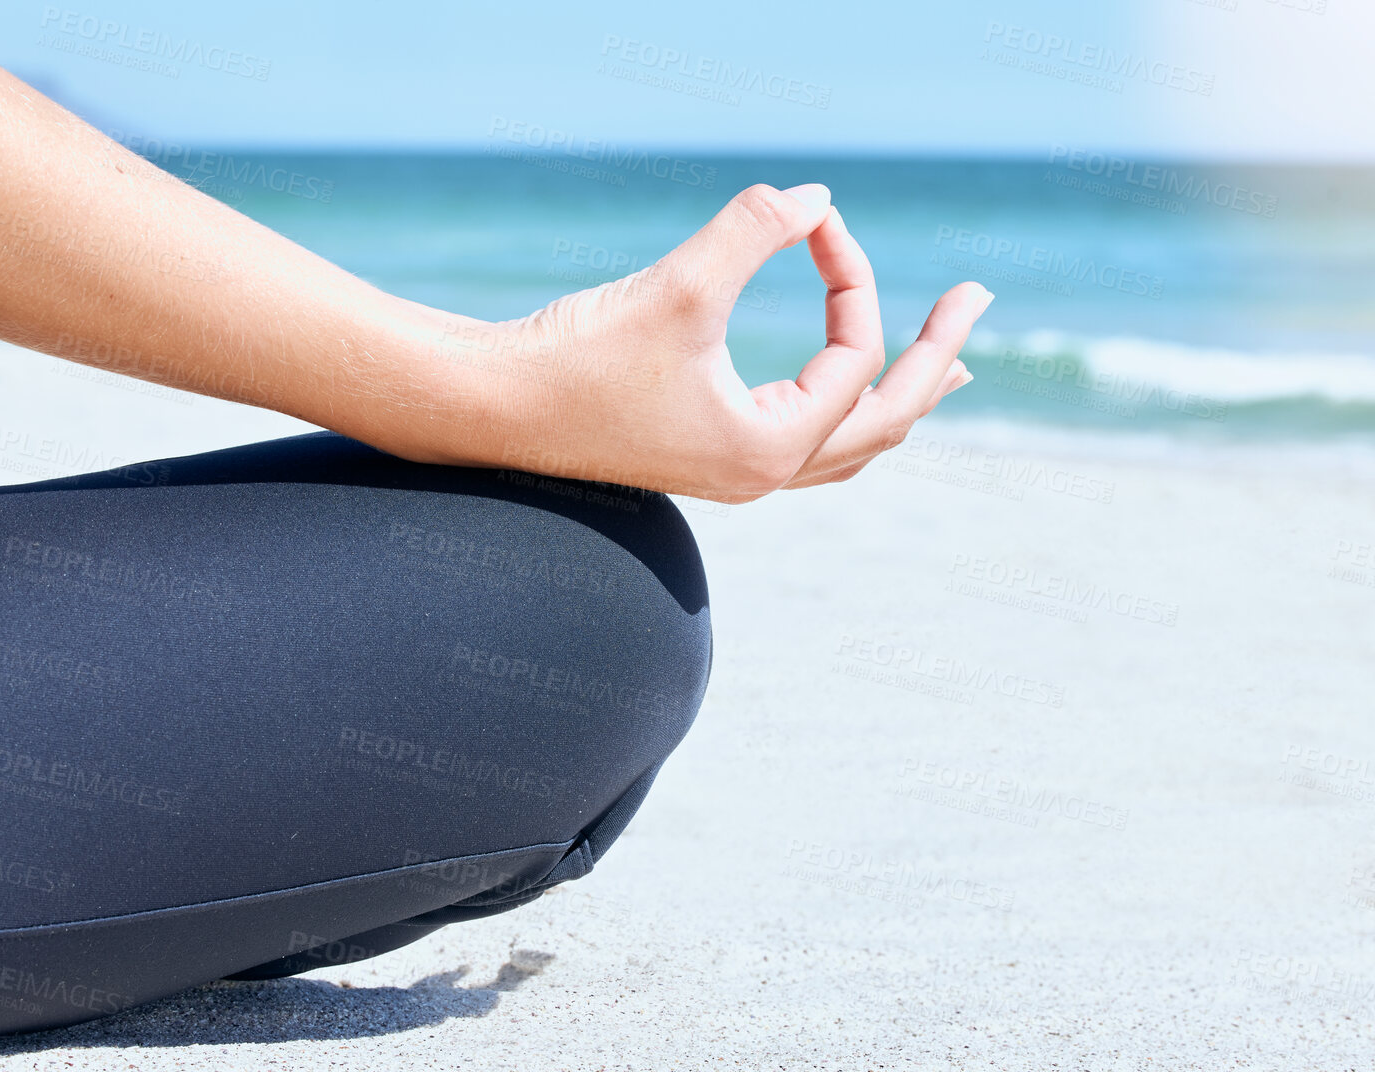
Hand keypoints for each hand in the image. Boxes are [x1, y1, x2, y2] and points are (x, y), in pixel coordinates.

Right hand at [465, 183, 992, 503]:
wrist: (495, 405)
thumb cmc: (580, 354)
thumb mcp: (680, 285)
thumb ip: (755, 232)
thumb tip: (817, 195)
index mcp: (768, 448)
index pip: (854, 359)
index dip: (852, 277)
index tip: (820, 221)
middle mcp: (762, 475)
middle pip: (884, 422)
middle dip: (934, 357)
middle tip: (977, 299)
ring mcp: (736, 475)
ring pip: (849, 446)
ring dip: (898, 399)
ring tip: (947, 368)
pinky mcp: (706, 459)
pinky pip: (806, 447)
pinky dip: (845, 413)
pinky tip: (844, 390)